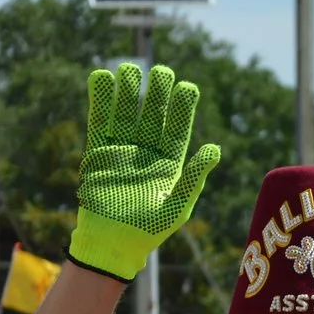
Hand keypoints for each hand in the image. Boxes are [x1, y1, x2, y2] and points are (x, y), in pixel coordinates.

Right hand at [68, 62, 223, 282]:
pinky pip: (98, 122)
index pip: (177, 130)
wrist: (114, 244)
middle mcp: (146, 153)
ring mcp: (121, 151)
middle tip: (162, 72)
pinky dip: (99, 101)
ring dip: (127, 91)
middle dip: (156, 94)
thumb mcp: (177, 205)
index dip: (181, 109)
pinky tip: (101, 78)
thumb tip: (215, 149)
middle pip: (152, 115)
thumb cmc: (149, 230)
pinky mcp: (98, 153)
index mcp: (169, 164)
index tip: (187, 87)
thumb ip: (194, 177)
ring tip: (131, 69)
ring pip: (125, 113)